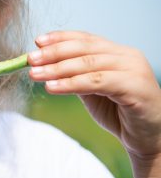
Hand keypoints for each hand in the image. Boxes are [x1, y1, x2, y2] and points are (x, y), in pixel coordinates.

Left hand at [28, 30, 160, 158]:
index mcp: (117, 52)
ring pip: (88, 64)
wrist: (148, 139)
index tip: (37, 41)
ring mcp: (134, 70)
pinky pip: (97, 82)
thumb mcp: (91, 90)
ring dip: (57, 69)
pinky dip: (71, 83)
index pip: (85, 39)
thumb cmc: (119, 112)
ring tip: (35, 74)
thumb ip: (74, 75)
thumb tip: (43, 65)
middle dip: (53, 53)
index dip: (60, 38)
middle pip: (84, 48)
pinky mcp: (136, 87)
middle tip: (30, 59)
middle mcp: (127, 56)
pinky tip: (52, 87)